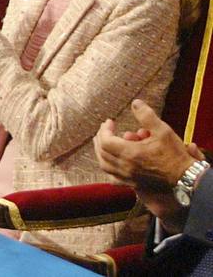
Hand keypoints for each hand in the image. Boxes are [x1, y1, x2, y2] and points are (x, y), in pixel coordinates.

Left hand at [95, 99, 198, 226]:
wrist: (186, 178)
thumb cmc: (175, 155)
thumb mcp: (163, 131)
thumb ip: (147, 116)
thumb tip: (135, 103)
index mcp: (130, 153)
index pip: (106, 141)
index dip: (104, 129)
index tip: (109, 121)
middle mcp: (125, 167)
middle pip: (102, 152)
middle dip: (100, 138)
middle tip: (105, 129)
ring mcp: (128, 177)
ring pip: (105, 165)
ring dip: (101, 152)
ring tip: (104, 143)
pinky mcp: (133, 184)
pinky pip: (113, 178)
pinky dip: (109, 168)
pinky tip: (111, 162)